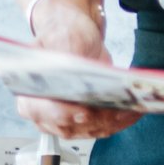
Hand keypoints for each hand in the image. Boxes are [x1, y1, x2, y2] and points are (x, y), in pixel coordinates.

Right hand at [16, 0, 137, 139]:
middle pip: (70, 125)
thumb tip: (73, 73)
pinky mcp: (85, 121)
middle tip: (118, 107)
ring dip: (113, 120)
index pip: (42, 111)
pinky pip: (104, 127)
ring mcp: (65, 120)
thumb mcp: (61, 38)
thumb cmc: (62, 35)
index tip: (84, 111)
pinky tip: (134, 110)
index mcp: (28, 92)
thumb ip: (64, 55)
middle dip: (97, 118)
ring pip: (90, 129)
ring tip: (131, 107)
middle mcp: (44, 112)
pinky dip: (121, 121)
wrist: (74, 37)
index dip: (63, 113)